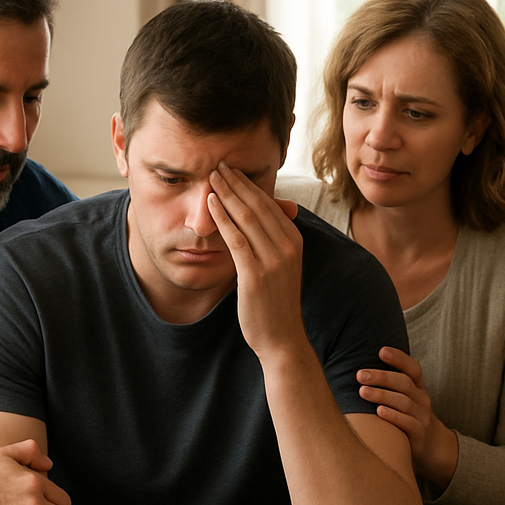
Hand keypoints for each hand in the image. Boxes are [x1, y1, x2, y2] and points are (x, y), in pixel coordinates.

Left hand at [207, 164, 305, 358]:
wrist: (282, 338)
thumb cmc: (276, 303)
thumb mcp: (282, 267)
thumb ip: (272, 242)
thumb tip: (261, 220)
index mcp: (295, 242)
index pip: (270, 205)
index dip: (249, 185)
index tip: (232, 170)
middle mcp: (287, 247)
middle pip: (258, 205)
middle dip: (236, 182)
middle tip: (218, 165)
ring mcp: (273, 260)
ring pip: (246, 217)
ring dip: (226, 193)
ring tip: (211, 177)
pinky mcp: (255, 274)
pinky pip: (236, 238)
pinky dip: (221, 217)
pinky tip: (210, 203)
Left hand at [356, 346, 458, 486]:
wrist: (431, 445)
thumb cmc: (408, 416)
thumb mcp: (404, 398)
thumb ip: (389, 385)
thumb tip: (357, 369)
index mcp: (417, 387)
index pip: (413, 368)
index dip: (399, 358)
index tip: (381, 351)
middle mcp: (421, 399)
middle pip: (404, 383)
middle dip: (382, 377)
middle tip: (360, 375)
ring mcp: (422, 416)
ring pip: (404, 402)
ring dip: (383, 395)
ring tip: (363, 392)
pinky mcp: (420, 433)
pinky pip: (409, 423)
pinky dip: (394, 417)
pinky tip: (379, 412)